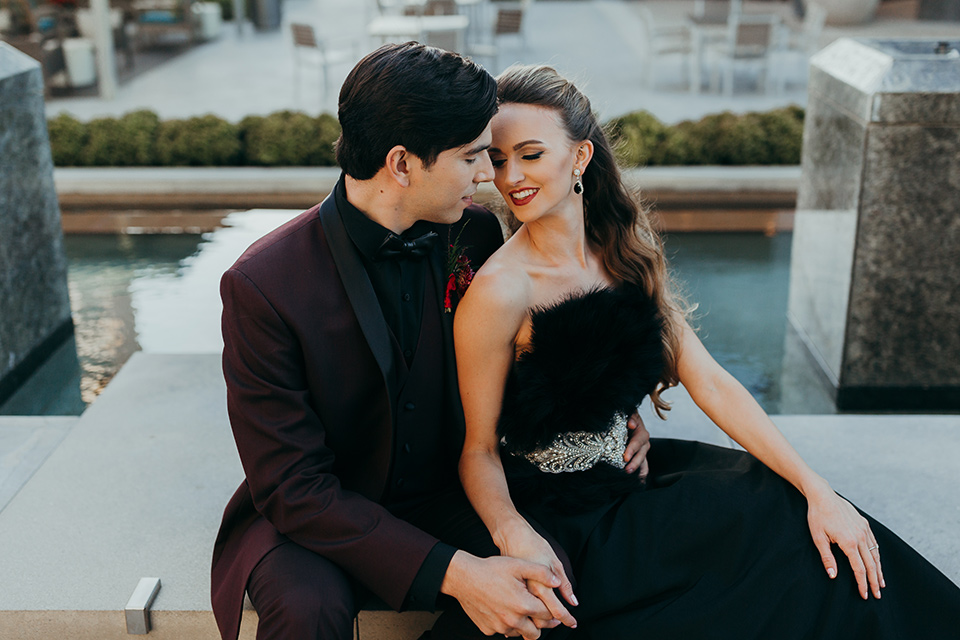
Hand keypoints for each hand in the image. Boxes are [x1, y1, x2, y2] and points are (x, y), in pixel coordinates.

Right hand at [440, 551, 563, 638]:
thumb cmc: (491, 569)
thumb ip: (541, 573)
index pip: (547, 616)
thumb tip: (557, 582)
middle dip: (541, 625)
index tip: (555, 612)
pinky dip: (507, 625)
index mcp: (523, 605)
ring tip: (522, 612)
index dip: (553, 613)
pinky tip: (505, 612)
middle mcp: (513, 620)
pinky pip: (503, 631)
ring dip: (524, 626)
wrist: (464, 578)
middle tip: (542, 617)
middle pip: (536, 632)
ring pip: (520, 634)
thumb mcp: (518, 565)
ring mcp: (499, 627)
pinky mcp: (488, 629)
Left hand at [625, 412, 650, 477]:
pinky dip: (642, 473)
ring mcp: (643, 451)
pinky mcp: (640, 456)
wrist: (628, 419)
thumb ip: (631, 417)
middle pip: (641, 455)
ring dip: (638, 469)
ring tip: (632, 476)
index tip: (625, 457)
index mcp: (641, 433)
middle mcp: (644, 443)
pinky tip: (639, 481)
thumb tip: (631, 424)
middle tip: (627, 470)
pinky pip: (644, 466)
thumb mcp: (630, 413)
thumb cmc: (627, 416)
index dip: (632, 450)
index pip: (637, 442)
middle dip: (635, 463)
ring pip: (643, 461)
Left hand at [806, 484, 884, 599]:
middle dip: (874, 581)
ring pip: (875, 554)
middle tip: (877, 595)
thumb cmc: (817, 516)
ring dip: (879, 570)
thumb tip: (833, 576)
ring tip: (881, 583)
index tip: (865, 595)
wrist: (823, 495)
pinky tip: (877, 562)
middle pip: (871, 564)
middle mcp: (860, 537)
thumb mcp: (818, 538)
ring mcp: (864, 530)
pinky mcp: (864, 524)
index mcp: (849, 542)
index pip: (859, 569)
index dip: (862, 584)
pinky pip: (874, 543)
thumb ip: (827, 558)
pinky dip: (877, 555)